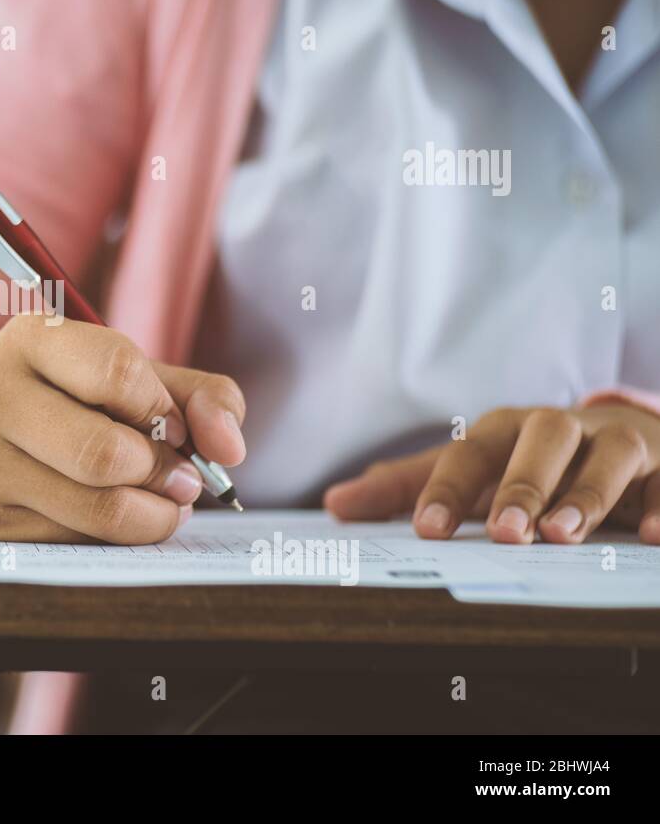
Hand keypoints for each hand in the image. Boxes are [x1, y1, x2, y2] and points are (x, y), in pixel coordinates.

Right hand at [0, 314, 246, 543]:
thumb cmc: (71, 398)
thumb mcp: (131, 376)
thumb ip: (199, 397)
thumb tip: (230, 449)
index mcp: (31, 339)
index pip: (118, 371)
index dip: (164, 409)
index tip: (174, 425)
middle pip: (106, 454)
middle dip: (163, 473)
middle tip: (180, 477)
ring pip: (97, 509)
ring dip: (154, 514)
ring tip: (162, 500)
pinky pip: (77, 542)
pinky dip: (117, 537)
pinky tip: (116, 515)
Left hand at [324, 404, 659, 544]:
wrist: (618, 433)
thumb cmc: (529, 459)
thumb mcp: (470, 469)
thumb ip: (406, 487)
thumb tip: (335, 503)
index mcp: (503, 429)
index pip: (468, 453)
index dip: (446, 490)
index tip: (428, 530)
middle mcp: (559, 427)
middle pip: (540, 441)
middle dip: (522, 486)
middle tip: (506, 534)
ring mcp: (617, 441)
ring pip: (608, 456)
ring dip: (587, 495)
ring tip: (563, 536)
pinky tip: (649, 535)